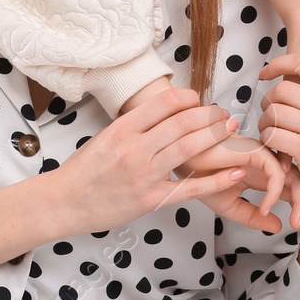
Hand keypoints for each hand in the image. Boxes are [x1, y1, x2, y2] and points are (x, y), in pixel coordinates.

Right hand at [54, 87, 248, 233]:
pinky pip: (190, 188)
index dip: (188, 97)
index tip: (198, 99)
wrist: (64, 202)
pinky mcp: (151, 199)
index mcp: (122, 128)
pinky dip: (216, 180)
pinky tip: (235, 172)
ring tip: (230, 129)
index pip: (164, 103)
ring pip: (189, 148)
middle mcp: (134, 148)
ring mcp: (144, 174)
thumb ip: (132, 126)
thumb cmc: (82, 170)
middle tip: (223, 113)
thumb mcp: (104, 137)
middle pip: (182, 122)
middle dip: (209, 115)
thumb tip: (163, 113)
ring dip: (215, 136)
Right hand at [175, 137, 299, 233]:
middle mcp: (266, 165)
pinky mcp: (255, 151)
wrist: (181, 162)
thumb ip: (252, 216)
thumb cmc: (200, 177)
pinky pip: (276, 171)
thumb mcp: (229, 205)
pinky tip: (266, 207)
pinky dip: (276, 191)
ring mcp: (263, 157)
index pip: (292, 189)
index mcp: (262, 175)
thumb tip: (278, 226)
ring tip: (296, 222)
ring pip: (295, 175)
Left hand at [258, 52, 299, 225]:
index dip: (279, 63)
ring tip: (271, 131)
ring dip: (265, 122)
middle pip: (284, 89)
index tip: (265, 72)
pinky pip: (271, 133)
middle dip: (269, 102)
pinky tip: (274, 146)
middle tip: (270, 114)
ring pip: (274, 111)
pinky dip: (266, 139)